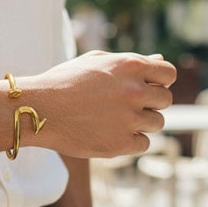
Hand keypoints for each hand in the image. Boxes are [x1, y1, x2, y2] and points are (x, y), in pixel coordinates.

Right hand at [22, 51, 175, 157]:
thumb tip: (159, 62)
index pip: (169, 73)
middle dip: (150, 102)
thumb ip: (130, 62)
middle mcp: (134, 91)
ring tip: (112, 118)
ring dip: (141, 121)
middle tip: (125, 104)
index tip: (147, 86)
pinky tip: (109, 132)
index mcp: (129, 66)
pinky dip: (130, 140)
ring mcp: (129, 119)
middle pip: (165, 100)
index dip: (160, 80)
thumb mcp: (95, 62)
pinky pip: (143, 143)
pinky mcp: (121, 144)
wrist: (38, 109)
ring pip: (157, 123)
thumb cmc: (64, 81)